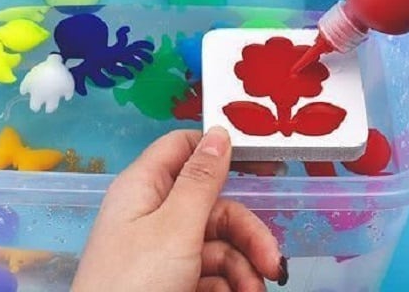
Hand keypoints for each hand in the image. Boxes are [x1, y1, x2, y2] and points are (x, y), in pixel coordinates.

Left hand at [72, 127, 286, 291]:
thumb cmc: (136, 283)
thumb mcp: (175, 227)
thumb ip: (201, 180)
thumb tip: (218, 132)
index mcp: (145, 185)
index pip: (184, 147)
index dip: (219, 150)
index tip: (260, 165)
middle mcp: (153, 212)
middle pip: (212, 204)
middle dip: (246, 232)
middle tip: (272, 262)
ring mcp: (162, 249)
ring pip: (216, 242)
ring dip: (242, 266)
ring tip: (252, 291)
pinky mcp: (170, 278)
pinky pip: (209, 271)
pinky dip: (227, 285)